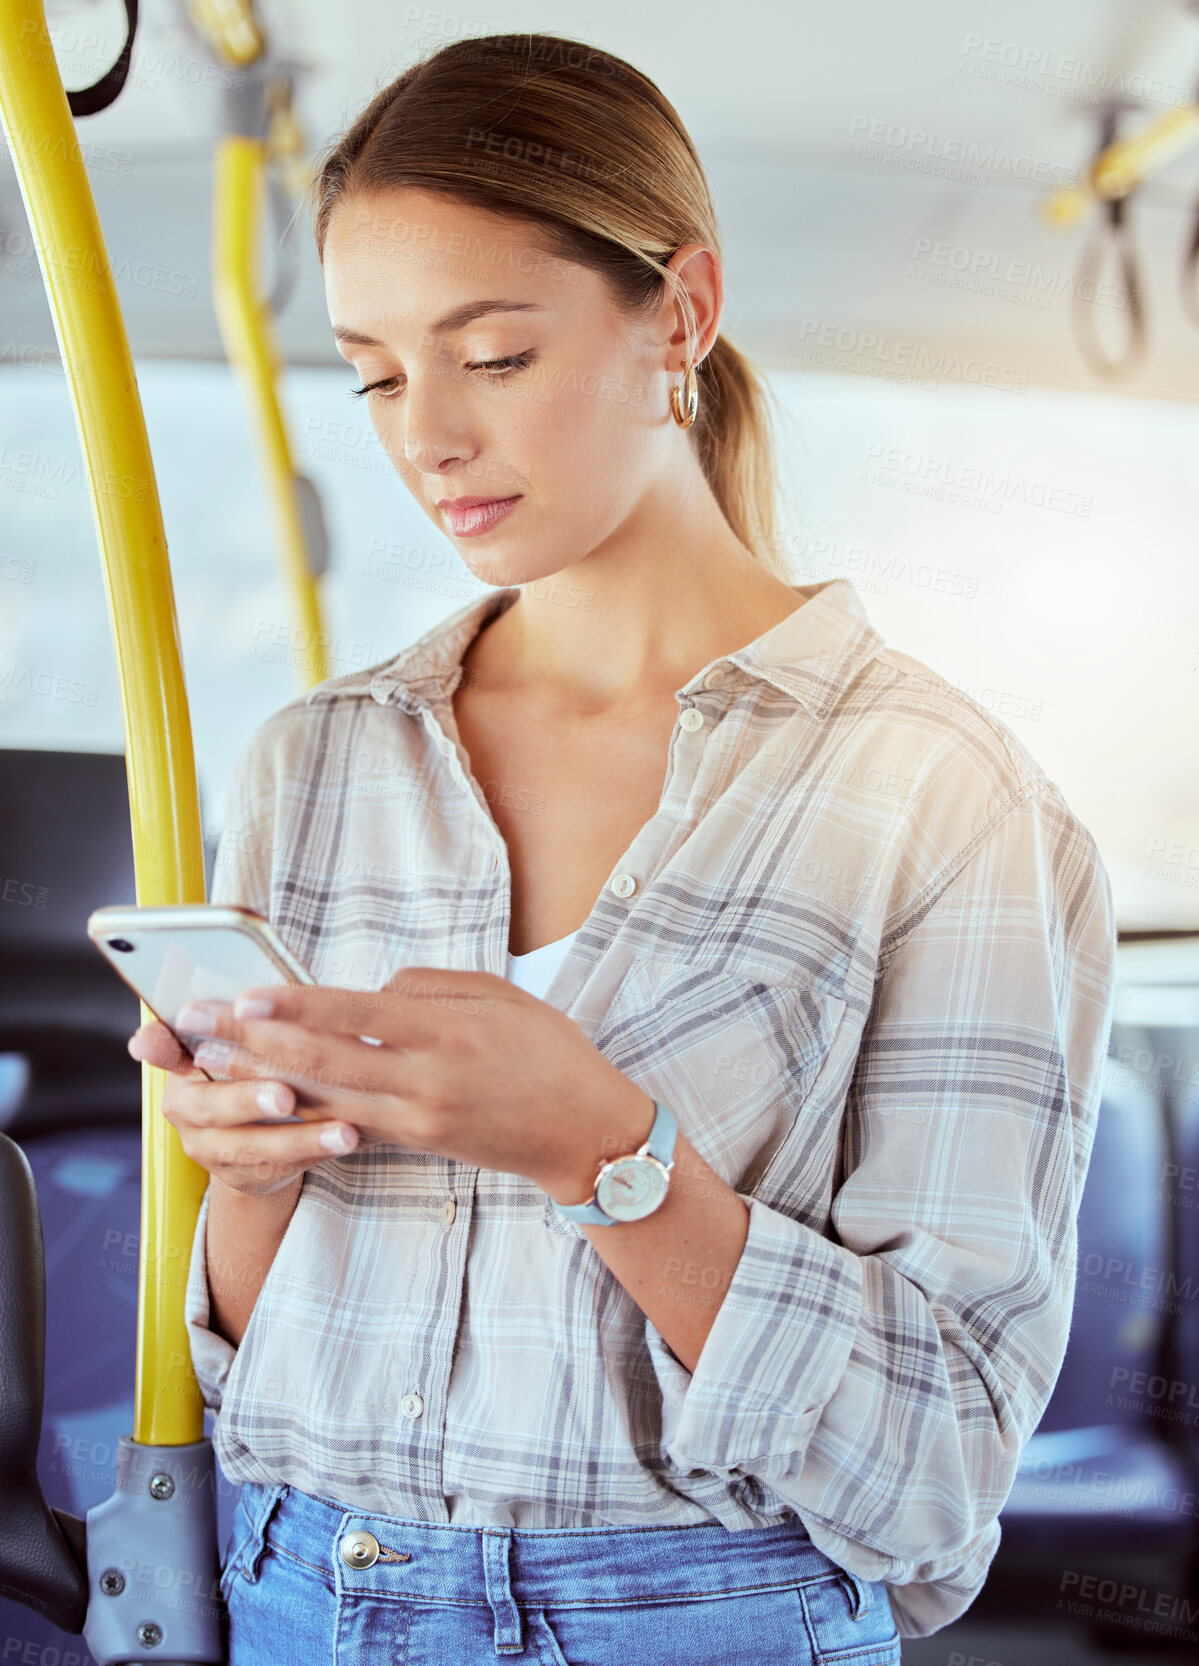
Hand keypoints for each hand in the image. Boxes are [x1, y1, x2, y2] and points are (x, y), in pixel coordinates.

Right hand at [127, 1017, 365, 1197]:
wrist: (258, 1140)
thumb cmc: (260, 1066)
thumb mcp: (254, 1037)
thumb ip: (253, 1016)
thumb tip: (270, 986)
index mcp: (184, 1062)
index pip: (162, 1048)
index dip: (157, 1044)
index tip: (161, 1034)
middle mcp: (186, 1107)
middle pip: (209, 1105)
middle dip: (248, 1099)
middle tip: (285, 1096)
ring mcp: (209, 1147)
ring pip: (250, 1146)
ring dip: (299, 1138)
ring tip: (343, 1131)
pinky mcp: (239, 1175)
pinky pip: (278, 1169)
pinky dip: (315, 1154)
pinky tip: (346, 1142)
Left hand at [167, 967, 655, 1201]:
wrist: (586, 1131)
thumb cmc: (551, 1053)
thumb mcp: (500, 995)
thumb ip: (431, 985)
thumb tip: (373, 991)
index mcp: (444, 1030)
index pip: (353, 1014)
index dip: (294, 1006)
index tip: (246, 994)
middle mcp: (423, 1079)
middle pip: (323, 1061)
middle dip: (256, 1043)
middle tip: (206, 1028)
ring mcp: (418, 1118)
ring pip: (326, 1100)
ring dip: (265, 1083)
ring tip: (217, 1067)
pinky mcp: (418, 1143)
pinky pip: (353, 1127)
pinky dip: (309, 1116)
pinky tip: (270, 1104)